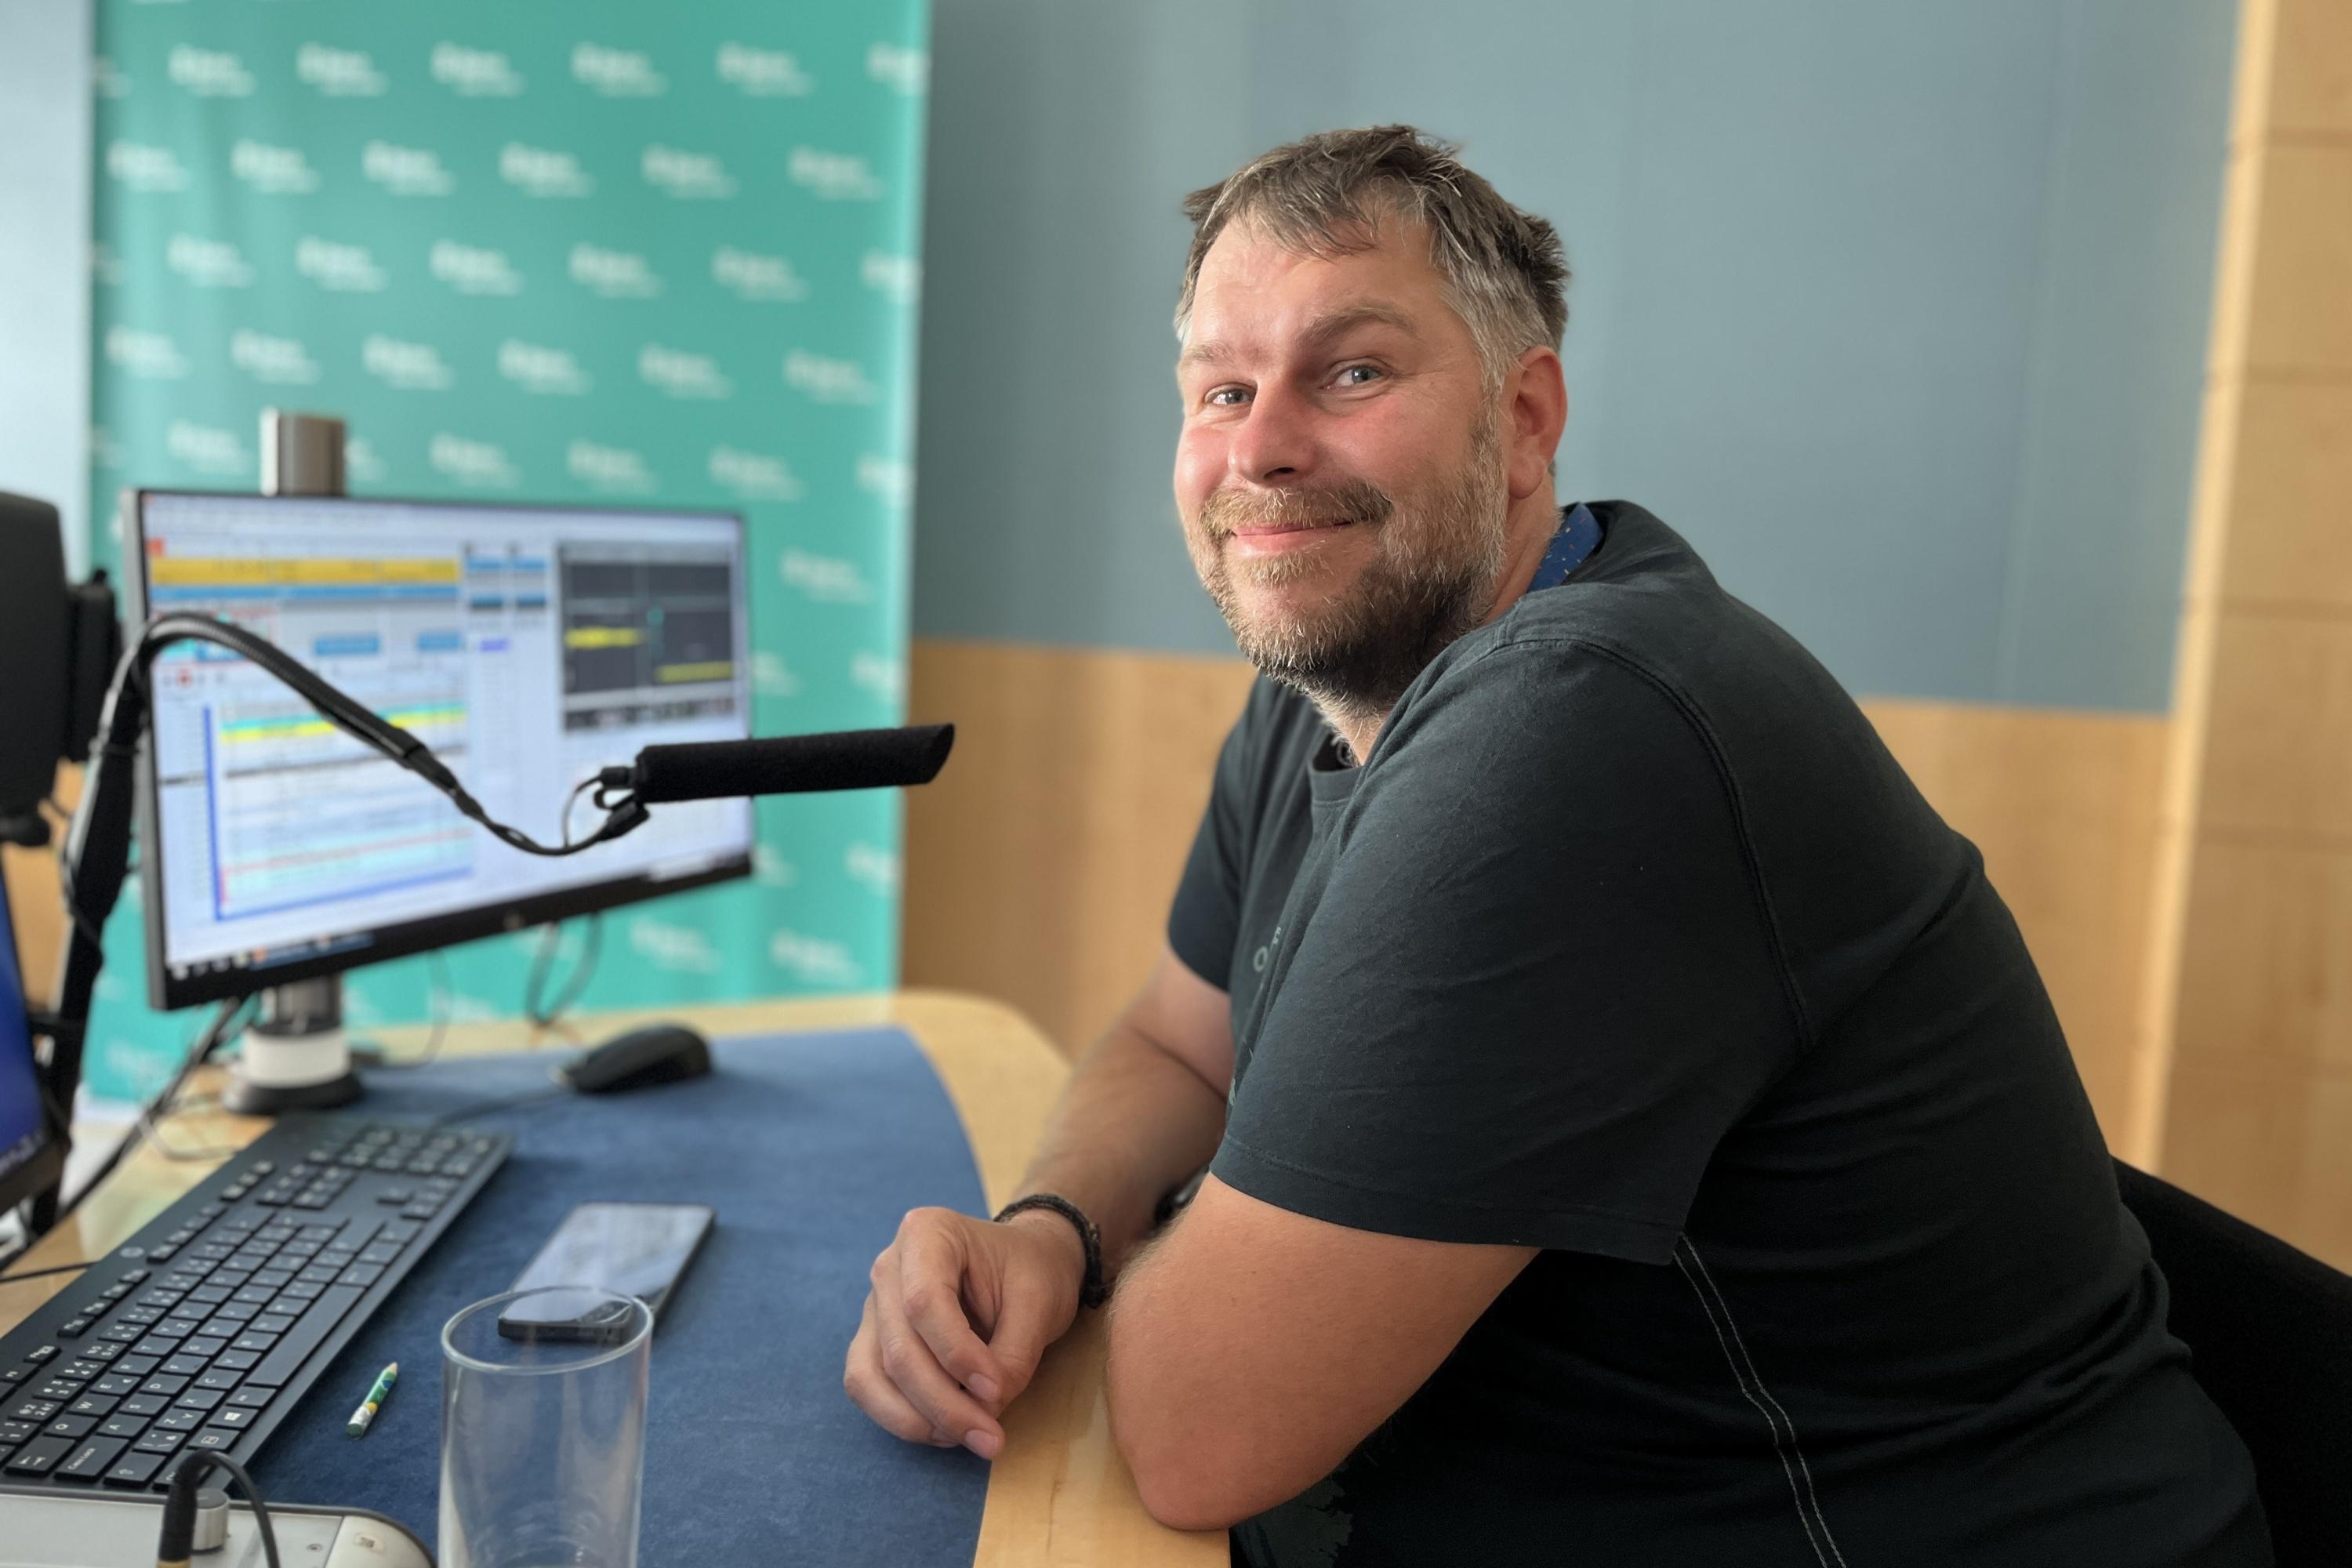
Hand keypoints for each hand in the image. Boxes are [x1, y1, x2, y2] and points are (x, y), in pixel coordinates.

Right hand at [844, 1205, 1085, 1457]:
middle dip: (943, 1403)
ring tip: (971, 1438)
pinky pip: (867, 1387)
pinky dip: (901, 1418)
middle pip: (899, 1347)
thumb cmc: (1032, 1271)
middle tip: (990, 1439)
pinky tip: (945, 1431)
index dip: (957, 1355)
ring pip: (873, 1375)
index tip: (996, 1391)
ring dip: (918, 1419)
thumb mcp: (1040, 1302)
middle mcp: (888, 1266)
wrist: (1024, 1264)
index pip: (925, 1302)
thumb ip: (1014, 1354)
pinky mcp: (873, 1341)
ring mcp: (875, 1305)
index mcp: (928, 1233)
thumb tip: (984, 1410)